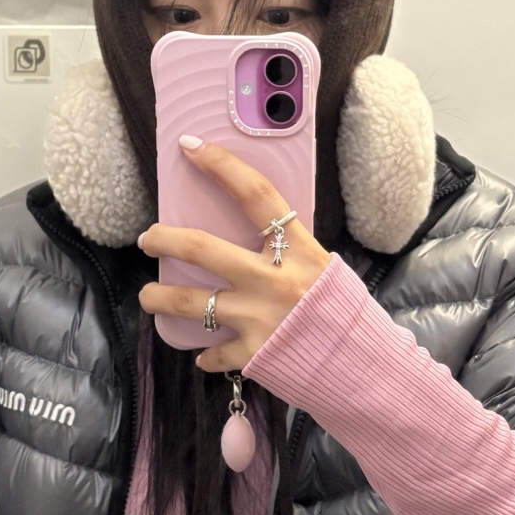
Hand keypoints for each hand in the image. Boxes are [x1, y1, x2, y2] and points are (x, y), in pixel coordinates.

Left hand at [136, 138, 328, 371]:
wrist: (366, 367)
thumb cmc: (345, 312)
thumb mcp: (322, 267)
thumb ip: (287, 252)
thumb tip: (254, 235)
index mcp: (297, 249)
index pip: (255, 194)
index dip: (220, 165)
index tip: (190, 146)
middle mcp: (273, 279)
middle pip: (201, 248)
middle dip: (164, 239)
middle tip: (147, 238)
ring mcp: (259, 317)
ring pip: (189, 302)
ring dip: (159, 298)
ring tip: (148, 296)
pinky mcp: (252, 353)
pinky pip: (212, 352)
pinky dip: (207, 354)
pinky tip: (204, 354)